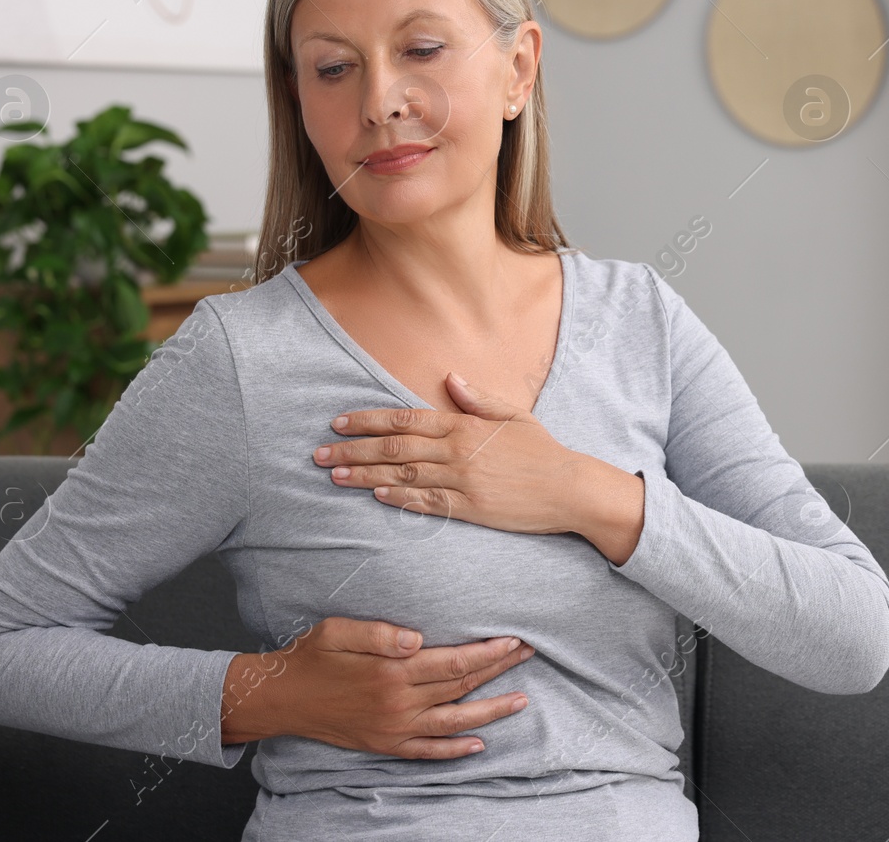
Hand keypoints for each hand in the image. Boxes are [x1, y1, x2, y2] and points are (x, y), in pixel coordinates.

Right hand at [220, 617, 535, 757]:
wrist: (283, 698)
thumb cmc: (311, 657)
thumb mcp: (337, 632)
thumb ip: (378, 633)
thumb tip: (416, 637)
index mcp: (392, 672)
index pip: (454, 661)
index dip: (487, 652)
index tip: (513, 641)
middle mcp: (399, 703)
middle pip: (460, 686)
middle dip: (498, 670)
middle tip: (527, 654)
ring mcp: (395, 728)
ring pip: (454, 723)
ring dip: (491, 712)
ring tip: (520, 701)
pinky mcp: (386, 744)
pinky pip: (428, 752)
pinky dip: (455, 751)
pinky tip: (478, 745)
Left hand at [313, 373, 628, 540]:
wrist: (569, 488)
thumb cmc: (541, 451)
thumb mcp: (513, 415)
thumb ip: (477, 398)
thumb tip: (450, 378)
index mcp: (464, 425)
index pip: (405, 418)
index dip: (368, 420)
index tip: (338, 423)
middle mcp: (458, 451)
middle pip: (394, 447)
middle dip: (353, 450)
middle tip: (319, 453)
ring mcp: (462, 481)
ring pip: (403, 475)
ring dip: (365, 476)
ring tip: (334, 476)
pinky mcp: (470, 509)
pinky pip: (426, 503)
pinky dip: (398, 499)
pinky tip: (375, 496)